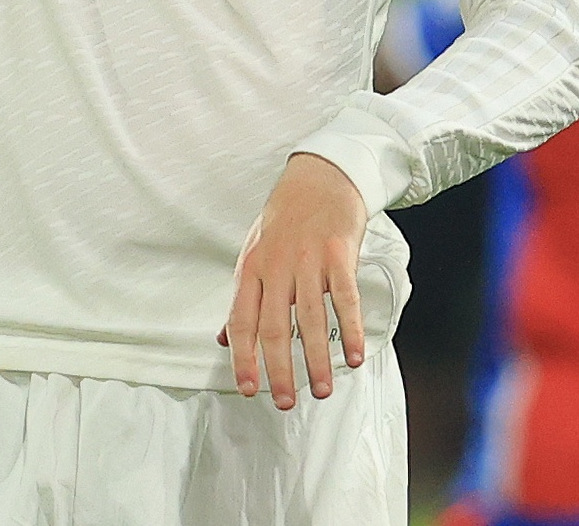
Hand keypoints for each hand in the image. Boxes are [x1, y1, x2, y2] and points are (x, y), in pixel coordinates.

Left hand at [219, 152, 367, 408]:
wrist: (321, 176)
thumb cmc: (286, 218)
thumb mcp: (255, 253)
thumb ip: (244, 299)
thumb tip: (224, 339)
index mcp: (252, 268)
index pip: (241, 321)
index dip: (243, 358)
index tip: (249, 389)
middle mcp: (276, 266)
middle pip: (275, 328)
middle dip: (280, 371)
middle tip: (286, 402)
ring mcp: (308, 259)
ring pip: (311, 320)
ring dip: (317, 360)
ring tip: (321, 390)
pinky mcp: (338, 254)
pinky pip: (345, 299)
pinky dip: (350, 331)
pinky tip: (354, 356)